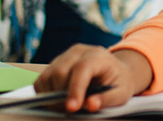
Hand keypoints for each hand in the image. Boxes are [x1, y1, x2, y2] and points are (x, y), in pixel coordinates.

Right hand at [35, 45, 154, 112]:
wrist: (116, 72)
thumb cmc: (119, 83)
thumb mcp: (120, 94)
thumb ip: (106, 99)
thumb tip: (91, 105)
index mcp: (97, 56)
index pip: (81, 69)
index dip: (75, 89)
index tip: (72, 107)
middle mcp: (78, 52)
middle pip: (60, 72)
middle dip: (61, 95)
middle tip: (69, 110)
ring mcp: (64, 56)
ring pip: (48, 75)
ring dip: (51, 95)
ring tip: (65, 106)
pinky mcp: (55, 63)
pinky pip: (42, 79)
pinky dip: (45, 93)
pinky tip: (56, 100)